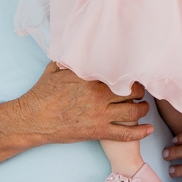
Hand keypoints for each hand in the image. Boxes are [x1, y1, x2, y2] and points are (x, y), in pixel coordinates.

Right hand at [17, 63, 152, 144]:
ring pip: (133, 112)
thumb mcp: (56, 68)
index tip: (134, 74)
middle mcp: (100, 95)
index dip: (131, 74)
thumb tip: (77, 47)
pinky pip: (125, 134)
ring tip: (143, 108)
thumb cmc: (42, 93)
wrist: (33, 118)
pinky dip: (140, 133)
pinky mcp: (98, 131)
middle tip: (141, 92)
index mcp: (92, 77)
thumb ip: (72, 59)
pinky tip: (148, 130)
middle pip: (132, 92)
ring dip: (142, 110)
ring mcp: (100, 114)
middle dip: (140, 92)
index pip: (121, 73)